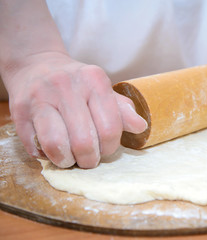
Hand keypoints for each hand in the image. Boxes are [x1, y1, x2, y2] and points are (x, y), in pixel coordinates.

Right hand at [5, 52, 146, 167]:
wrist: (36, 66)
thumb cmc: (76, 85)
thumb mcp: (102, 90)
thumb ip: (122, 110)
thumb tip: (140, 127)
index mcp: (94, 80)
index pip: (110, 128)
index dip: (109, 147)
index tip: (105, 149)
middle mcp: (67, 85)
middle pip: (84, 141)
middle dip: (89, 159)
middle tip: (88, 159)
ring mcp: (41, 96)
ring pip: (57, 145)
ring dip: (66, 161)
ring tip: (70, 158)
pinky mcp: (19, 109)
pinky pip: (35, 145)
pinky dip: (46, 156)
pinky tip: (52, 149)